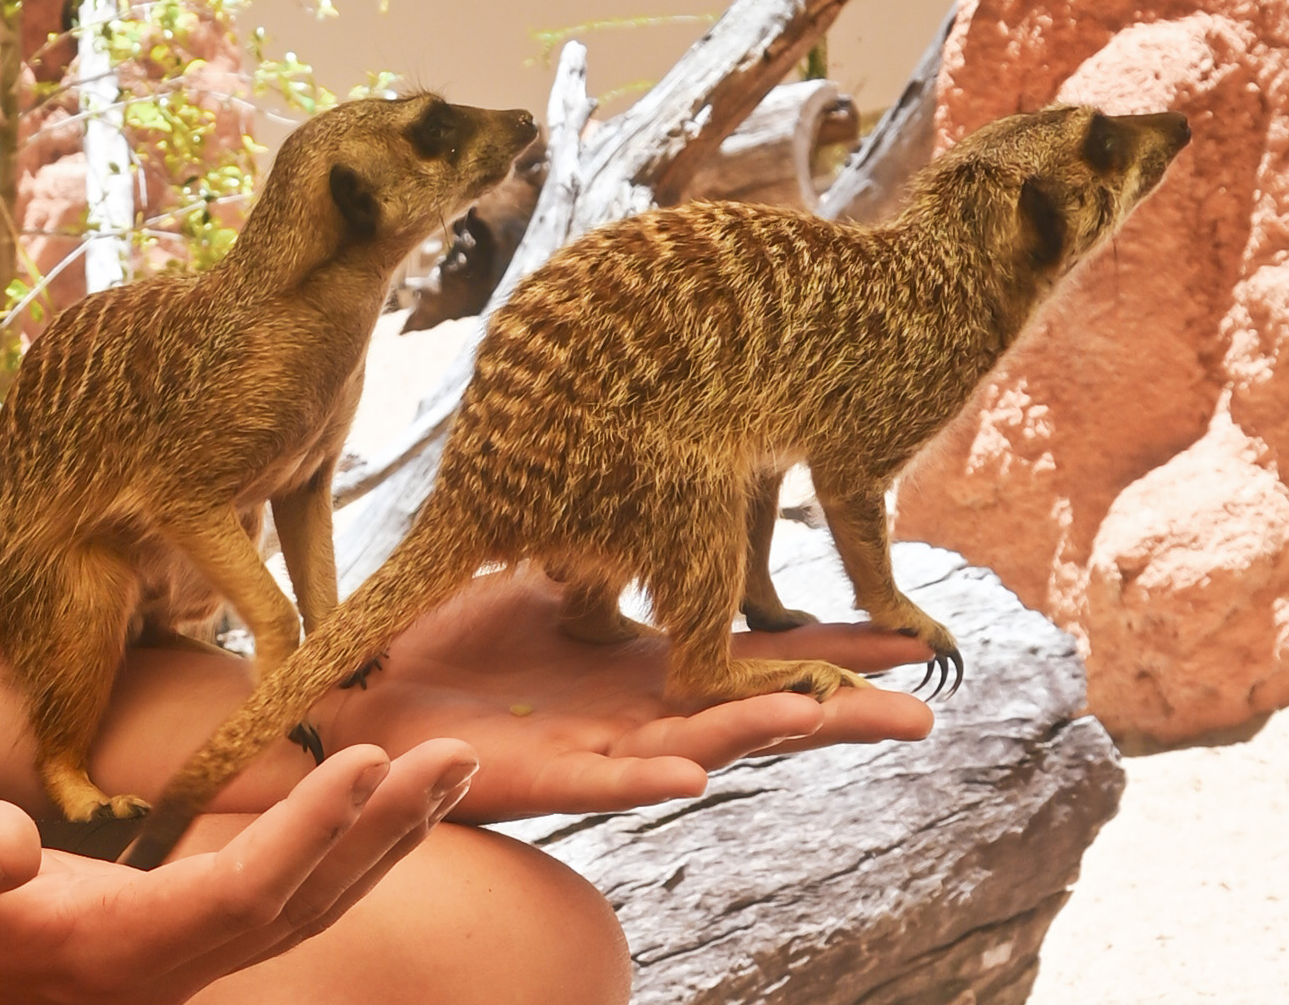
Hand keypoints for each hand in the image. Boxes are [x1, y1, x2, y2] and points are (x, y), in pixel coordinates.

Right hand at [0, 740, 476, 1004]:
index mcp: (105, 952)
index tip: (365, 762)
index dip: (307, 834)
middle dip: (382, 833)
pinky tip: (378, 803)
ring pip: (305, 912)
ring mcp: (176, 965)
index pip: (236, 896)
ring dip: (382, 842)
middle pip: (300, 910)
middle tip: (457, 756)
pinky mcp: (180, 943)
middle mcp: (159, 971)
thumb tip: (6, 838)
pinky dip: (342, 851)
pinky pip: (283, 904)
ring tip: (448, 771)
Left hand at [310, 571, 935, 819]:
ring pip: (696, 748)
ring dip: (763, 739)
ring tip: (830, 723)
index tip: (909, 634)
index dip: (829, 649)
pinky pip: (599, 782)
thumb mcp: (547, 588)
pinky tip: (695, 775)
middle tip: (922, 708)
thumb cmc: (453, 651)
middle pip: (756, 715)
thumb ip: (610, 561)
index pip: (757, 658)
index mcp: (645, 669)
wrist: (365, 707)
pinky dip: (646, 779)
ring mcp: (593, 753)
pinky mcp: (536, 779)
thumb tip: (669, 507)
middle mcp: (636, 717)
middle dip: (836, 709)